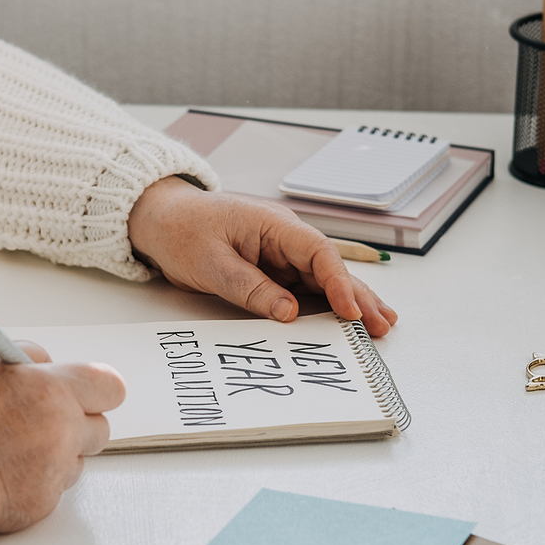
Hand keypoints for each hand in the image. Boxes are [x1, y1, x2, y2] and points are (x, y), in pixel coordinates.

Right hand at [0, 345, 121, 539]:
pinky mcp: (38, 507)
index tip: (85, 391)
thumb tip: (47, 365)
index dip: (97, 389)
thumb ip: (28, 361)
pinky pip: (50, 491)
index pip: (109, 387)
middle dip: (78, 425)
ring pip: (75, 463)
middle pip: (100, 430)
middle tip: (45, 421)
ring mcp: (51, 473)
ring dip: (55, 456)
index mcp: (51, 391)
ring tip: (11, 449)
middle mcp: (60, 433)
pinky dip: (32, 483)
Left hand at [127, 177, 397, 336]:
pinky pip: (306, 288)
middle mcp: (286, 238)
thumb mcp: (211, 263)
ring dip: (351, 302)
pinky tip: (350, 319)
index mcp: (274, 225)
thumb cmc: (183, 231)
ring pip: (324, 280)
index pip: (318, 253)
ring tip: (382, 325)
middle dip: (358, 296)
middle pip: (330, 268)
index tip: (351, 312)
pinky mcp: (275, 269)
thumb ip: (250, 288)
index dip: (339, 283)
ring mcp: (283, 254)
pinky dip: (329, 304)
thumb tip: (290, 313)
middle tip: (382, 325)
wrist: (161, 218)